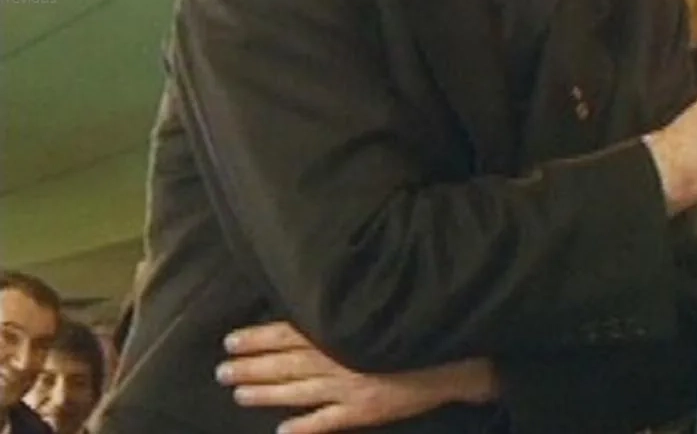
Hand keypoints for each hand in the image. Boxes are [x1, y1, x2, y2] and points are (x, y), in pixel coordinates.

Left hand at [217, 322, 496, 433]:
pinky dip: (302, 428)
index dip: (256, 338)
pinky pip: (326, 423)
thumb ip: (345, 308)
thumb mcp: (376, 305)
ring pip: (295, 393)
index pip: (286, 333)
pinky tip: (282, 432)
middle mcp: (335, 359)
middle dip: (250, 368)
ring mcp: (346, 388)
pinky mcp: (362, 411)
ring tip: (238, 395)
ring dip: (265, 394)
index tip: (229, 340)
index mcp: (338, 331)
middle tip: (220, 371)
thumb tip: (316, 300)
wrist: (452, 352)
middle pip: (283, 364)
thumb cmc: (414, 321)